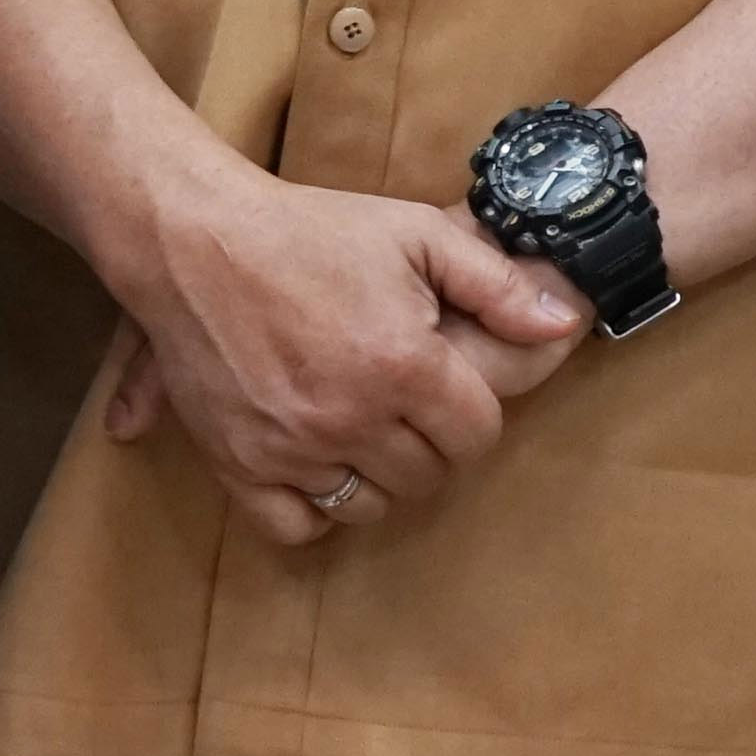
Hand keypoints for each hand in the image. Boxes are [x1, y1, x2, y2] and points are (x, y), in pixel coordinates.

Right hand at [100, 157, 582, 547]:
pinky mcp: (238, 462)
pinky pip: (294, 525)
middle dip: (428, 445)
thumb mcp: (413, 234)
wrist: (191, 239)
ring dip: (376, 477)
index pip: (477, 436)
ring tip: (359, 432)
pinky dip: (312, 508)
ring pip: (369, 507)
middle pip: (428, 477)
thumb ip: (495, 285)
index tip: (445, 389)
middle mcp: (351, 416)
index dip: (470, 414)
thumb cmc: (307, 230)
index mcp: (403, 364)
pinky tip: (314, 468)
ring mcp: (291, 447)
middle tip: (402, 407)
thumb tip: (564, 324)